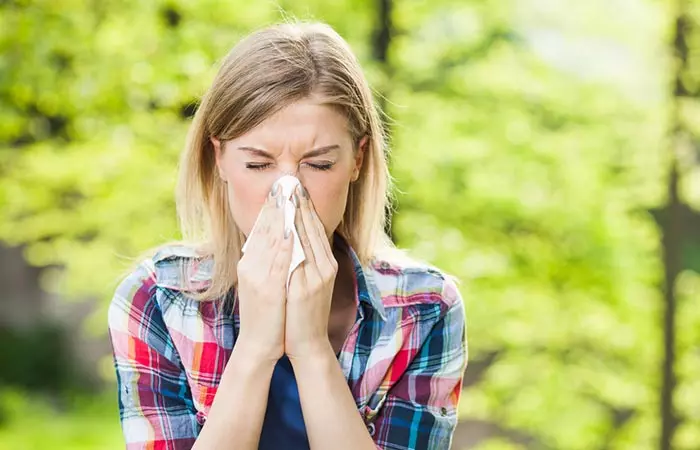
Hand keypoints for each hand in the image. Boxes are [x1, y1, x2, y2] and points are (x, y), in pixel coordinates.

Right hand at [235, 182, 292, 362]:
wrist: (259, 345)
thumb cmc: (266, 315)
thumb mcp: (262, 283)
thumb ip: (266, 262)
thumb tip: (275, 241)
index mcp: (249, 263)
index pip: (260, 229)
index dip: (270, 207)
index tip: (279, 188)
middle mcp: (250, 266)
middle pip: (264, 229)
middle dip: (275, 205)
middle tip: (284, 182)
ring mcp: (258, 277)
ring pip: (270, 240)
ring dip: (280, 216)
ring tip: (288, 196)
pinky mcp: (268, 289)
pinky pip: (278, 261)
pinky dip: (283, 243)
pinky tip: (290, 229)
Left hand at [285, 184, 337, 359]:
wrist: (307, 342)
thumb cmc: (302, 313)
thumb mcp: (307, 282)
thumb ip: (303, 260)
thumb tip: (292, 238)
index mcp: (325, 264)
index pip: (314, 228)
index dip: (305, 206)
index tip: (295, 187)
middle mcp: (325, 266)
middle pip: (312, 228)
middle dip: (301, 204)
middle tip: (291, 181)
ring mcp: (317, 277)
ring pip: (307, 238)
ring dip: (296, 215)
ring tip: (286, 194)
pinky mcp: (308, 287)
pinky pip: (300, 257)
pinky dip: (293, 239)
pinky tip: (285, 225)